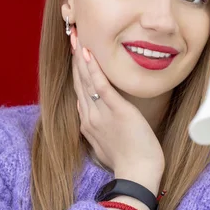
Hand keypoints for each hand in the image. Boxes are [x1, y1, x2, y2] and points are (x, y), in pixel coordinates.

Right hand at [70, 30, 164, 193]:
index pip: (79, 90)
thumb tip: (90, 113)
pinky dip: (93, 69)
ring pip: (86, 80)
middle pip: (79, 81)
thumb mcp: (105, 145)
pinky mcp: (116, 111)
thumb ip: (96, 128)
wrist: (137, 175)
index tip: (74, 53)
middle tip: (72, 35)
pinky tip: (88, 54)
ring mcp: (100, 114)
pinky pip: (101, 86)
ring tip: (76, 37)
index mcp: (87, 123)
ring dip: (80, 57)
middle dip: (74, 58)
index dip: (76, 71)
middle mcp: (89, 116)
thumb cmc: (128, 162)